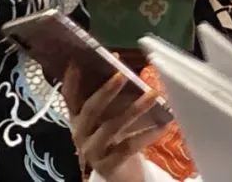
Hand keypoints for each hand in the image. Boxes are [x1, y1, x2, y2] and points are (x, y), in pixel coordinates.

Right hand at [62, 65, 168, 181]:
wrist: (118, 177)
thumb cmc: (112, 141)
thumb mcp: (105, 121)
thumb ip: (108, 102)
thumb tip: (120, 71)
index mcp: (76, 118)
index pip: (69, 96)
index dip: (72, 79)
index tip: (78, 61)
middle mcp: (79, 133)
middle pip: (91, 109)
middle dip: (107, 90)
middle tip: (122, 74)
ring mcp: (92, 150)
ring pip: (113, 126)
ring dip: (135, 109)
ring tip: (152, 95)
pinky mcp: (108, 165)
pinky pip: (129, 147)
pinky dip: (146, 135)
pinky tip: (161, 126)